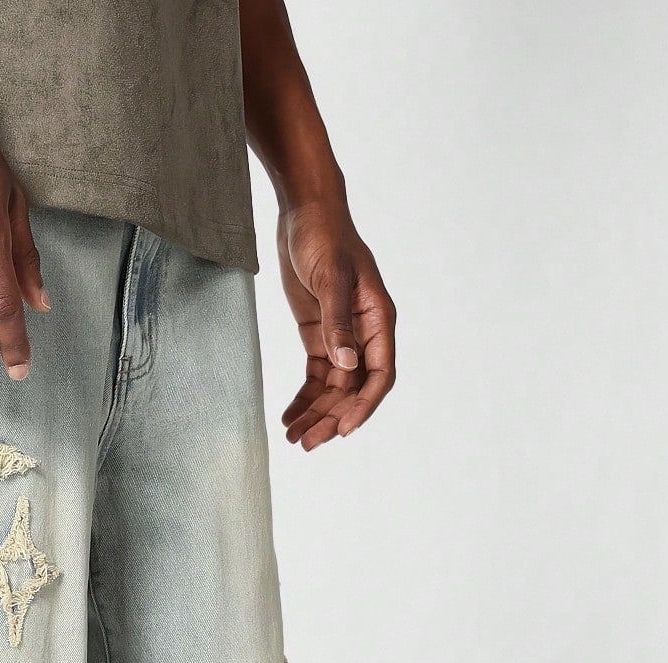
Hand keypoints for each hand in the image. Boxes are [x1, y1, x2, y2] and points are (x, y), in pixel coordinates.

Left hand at [277, 198, 395, 448]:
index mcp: (378, 320)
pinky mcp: (320, 334)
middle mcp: (364, 334)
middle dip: (331, 418)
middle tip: (305, 445)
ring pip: (333, 388)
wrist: (305, 213)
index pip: (379, 376)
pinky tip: (288, 416)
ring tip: (292, 439)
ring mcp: (342, 336)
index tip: (341, 431)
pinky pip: (316, 376)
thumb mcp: (330, 278)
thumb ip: (337, 323)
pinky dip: (304, 397)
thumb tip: (346, 366)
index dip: (362, 407)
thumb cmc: (324, 238)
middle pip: (352, 390)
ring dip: (315, 414)